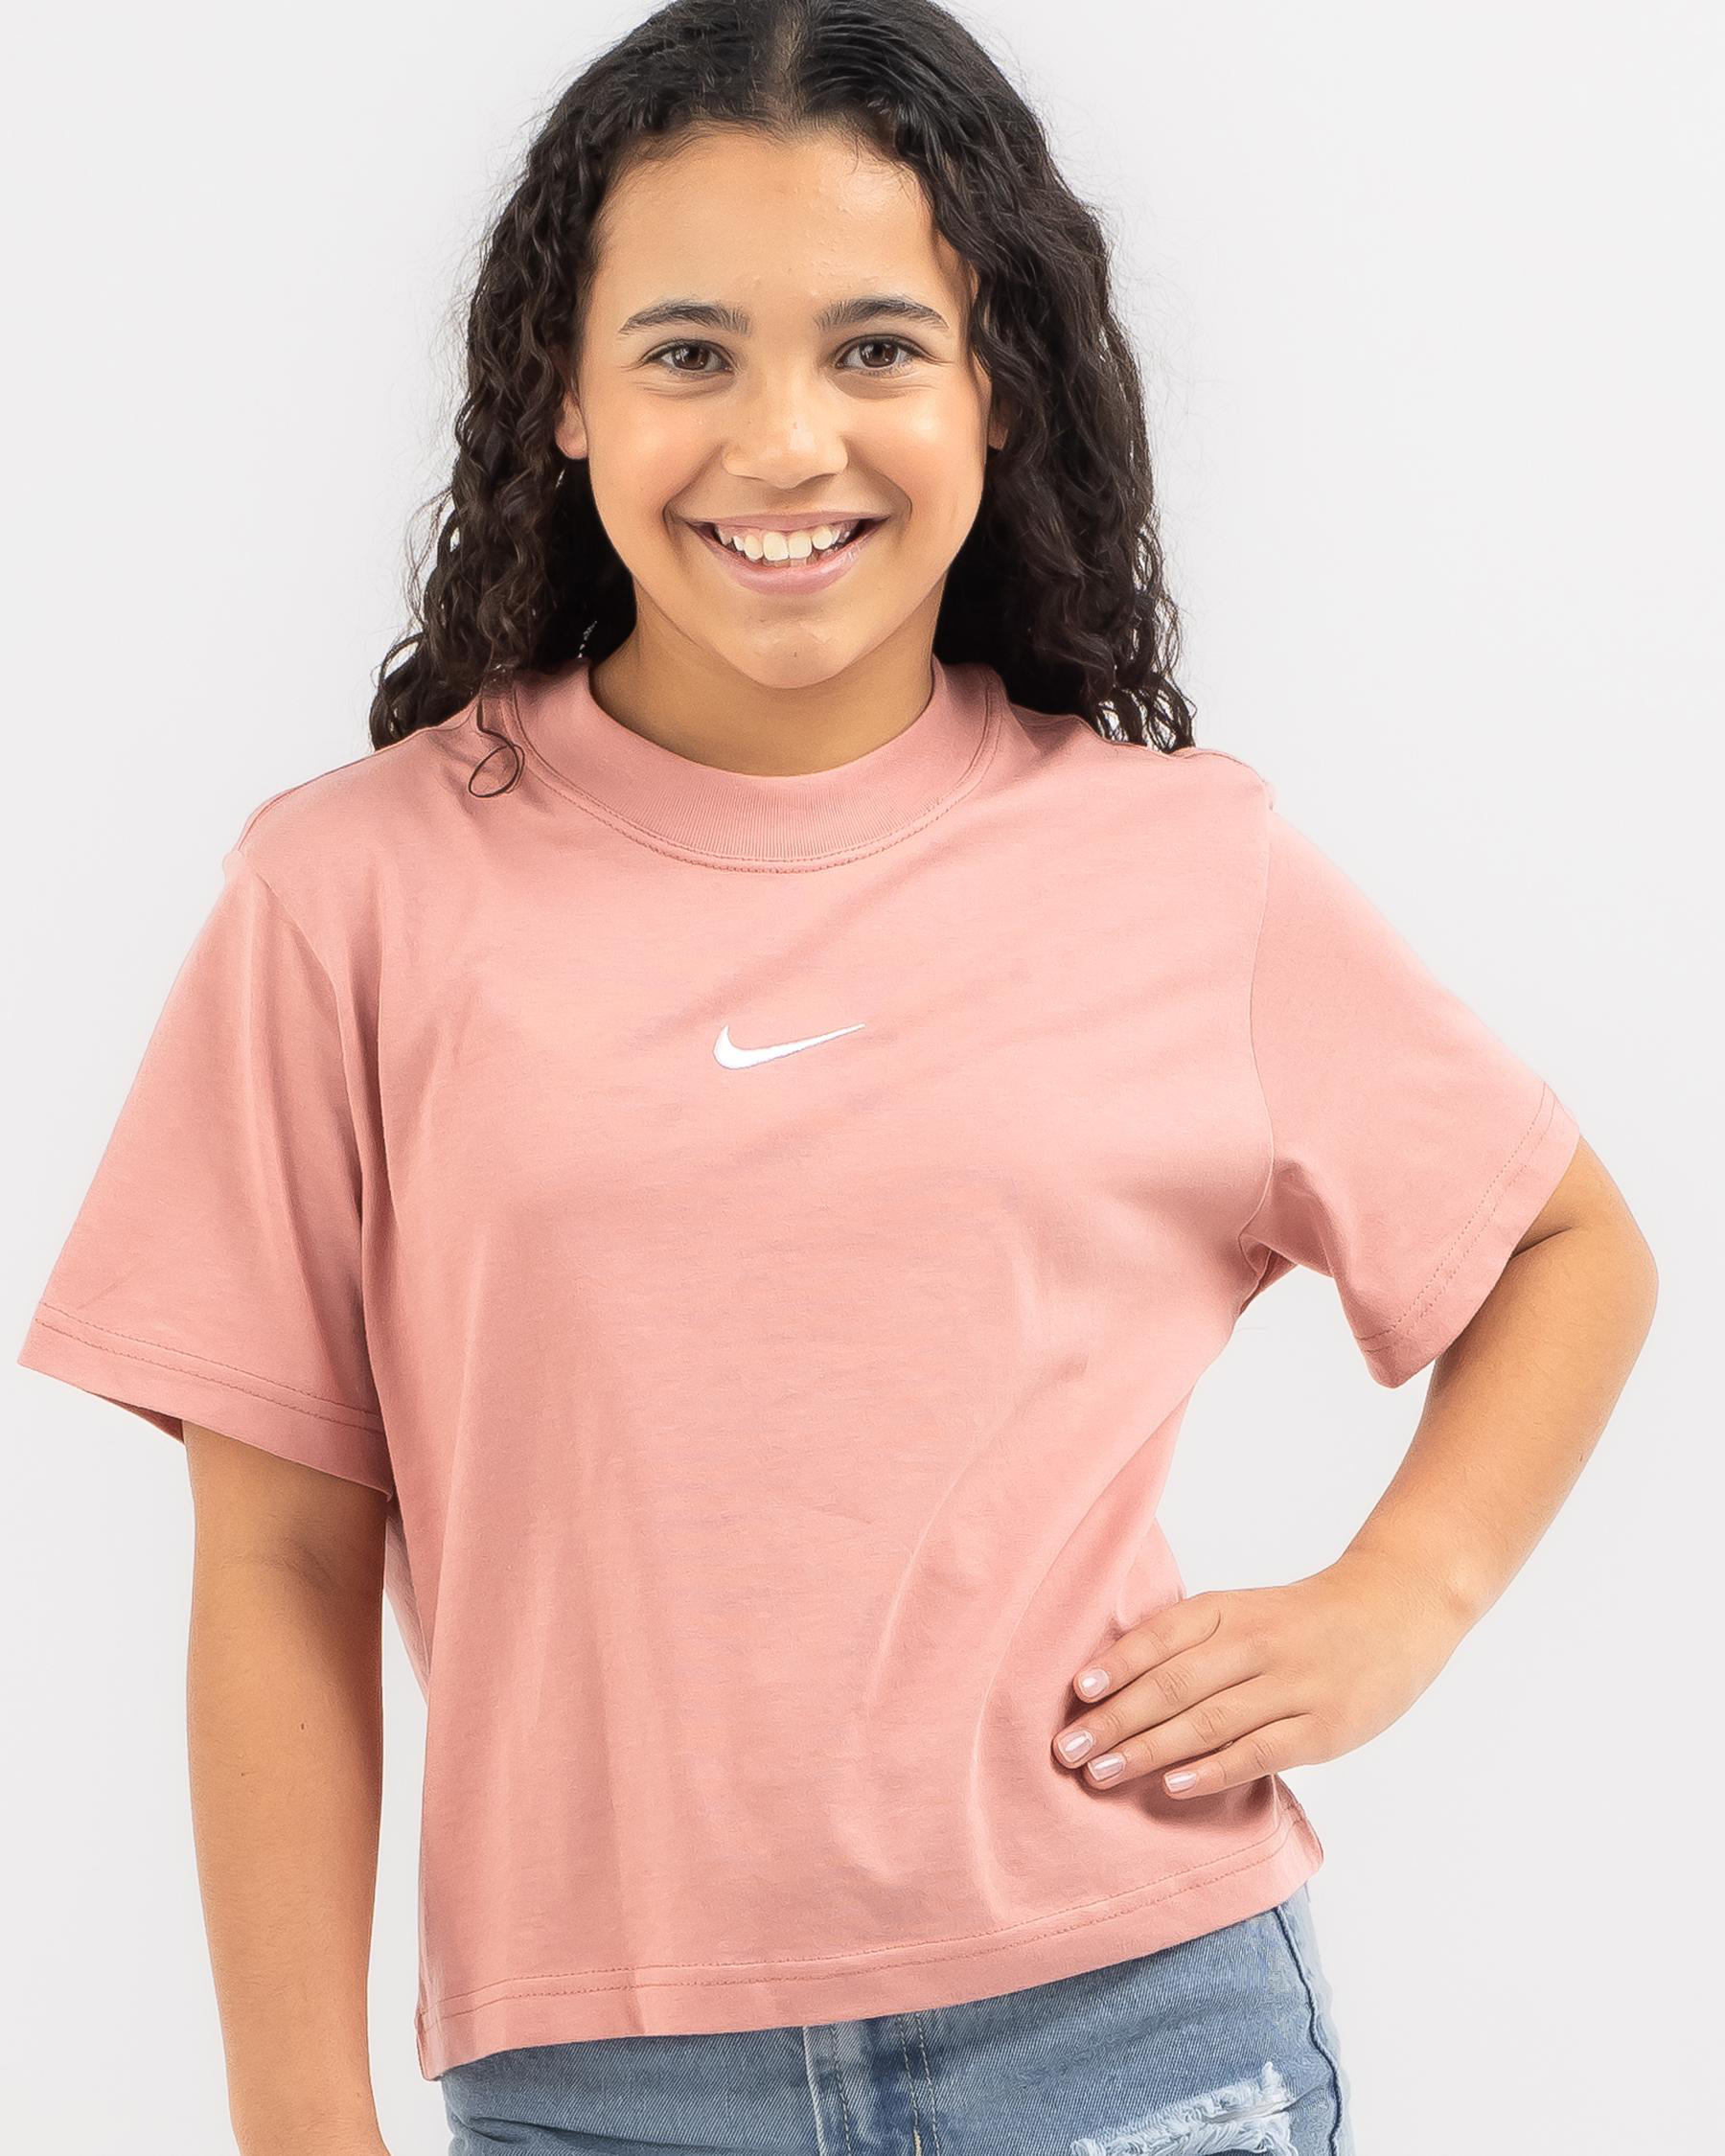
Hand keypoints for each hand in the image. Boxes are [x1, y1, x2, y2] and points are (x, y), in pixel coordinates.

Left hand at [1050, 1549, 1468, 1797]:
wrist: (1392, 1613)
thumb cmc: (1297, 1621)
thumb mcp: (1241, 1612)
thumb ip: (1188, 1642)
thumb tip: (1113, 1687)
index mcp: (1228, 1609)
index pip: (1161, 1636)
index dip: (1117, 1664)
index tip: (1076, 1693)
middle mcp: (1255, 1643)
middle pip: (1173, 1684)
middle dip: (1115, 1720)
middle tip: (1068, 1749)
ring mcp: (1291, 1686)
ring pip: (1207, 1721)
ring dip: (1148, 1750)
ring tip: (1102, 1773)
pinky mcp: (1321, 1729)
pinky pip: (1258, 1752)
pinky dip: (1212, 1770)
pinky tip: (1173, 1786)